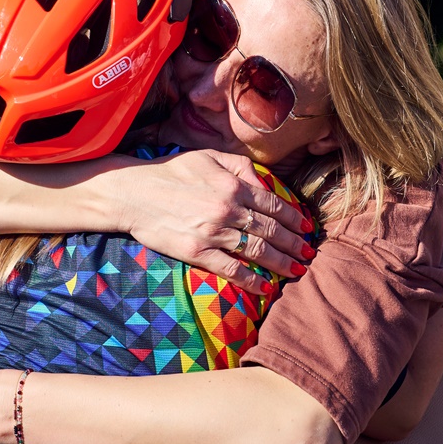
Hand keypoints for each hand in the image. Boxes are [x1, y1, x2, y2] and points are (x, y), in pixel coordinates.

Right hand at [113, 150, 314, 292]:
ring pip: (258, 251)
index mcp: (233, 185)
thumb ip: (241, 167)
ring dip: (282, 262)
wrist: (133, 193)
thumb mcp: (208, 157)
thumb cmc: (171, 172)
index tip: (306, 227)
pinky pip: (231, 270)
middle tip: (309, 252)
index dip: (293, 218)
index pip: (274, 204)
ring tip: (297, 269)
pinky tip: (266, 287)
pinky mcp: (197, 252)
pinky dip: (252, 280)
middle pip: (271, 230)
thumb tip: (266, 183)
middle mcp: (228, 209)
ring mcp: (213, 233)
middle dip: (294, 243)